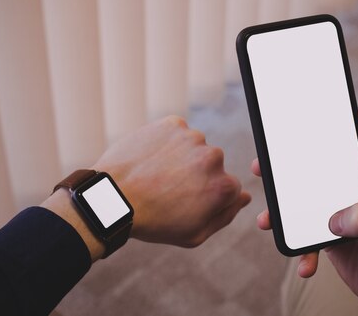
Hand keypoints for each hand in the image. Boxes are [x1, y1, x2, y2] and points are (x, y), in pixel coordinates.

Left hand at [95, 115, 250, 247]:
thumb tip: (244, 198)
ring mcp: (193, 137)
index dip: (208, 197)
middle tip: (169, 190)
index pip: (230, 188)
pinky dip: (167, 142)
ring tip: (156, 175)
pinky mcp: (173, 124)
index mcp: (224, 186)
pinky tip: (151, 159)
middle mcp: (214, 157)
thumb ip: (225, 215)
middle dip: (197, 175)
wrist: (112, 198)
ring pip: (195, 147)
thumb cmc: (153, 221)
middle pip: (213, 165)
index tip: (187, 202)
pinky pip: (177, 132)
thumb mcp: (194, 234)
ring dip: (182, 157)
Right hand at [252, 112, 357, 315]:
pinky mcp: (334, 234)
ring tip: (267, 217)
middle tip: (266, 160)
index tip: (310, 107)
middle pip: (322, 161)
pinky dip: (300, 248)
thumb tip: (336, 216)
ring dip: (284, 205)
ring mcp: (345, 209)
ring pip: (307, 196)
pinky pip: (307, 233)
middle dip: (292, 159)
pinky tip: (304, 265)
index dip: (338, 116)